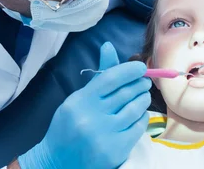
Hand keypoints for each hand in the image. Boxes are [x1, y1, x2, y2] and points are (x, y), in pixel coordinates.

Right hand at [18, 42, 150, 168]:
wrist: (58, 162)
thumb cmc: (68, 126)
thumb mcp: (77, 99)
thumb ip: (98, 77)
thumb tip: (109, 46)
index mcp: (80, 102)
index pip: (110, 78)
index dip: (129, 70)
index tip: (141, 67)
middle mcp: (91, 118)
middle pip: (125, 93)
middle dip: (140, 84)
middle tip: (145, 81)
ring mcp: (104, 136)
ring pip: (134, 109)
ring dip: (143, 99)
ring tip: (143, 96)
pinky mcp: (115, 150)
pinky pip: (138, 127)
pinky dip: (142, 117)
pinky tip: (139, 114)